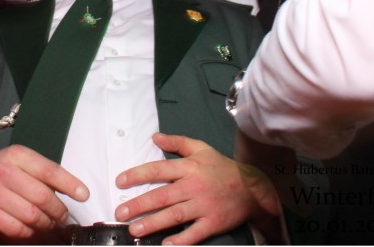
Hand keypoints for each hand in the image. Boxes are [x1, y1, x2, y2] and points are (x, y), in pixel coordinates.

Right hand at [0, 145, 87, 241]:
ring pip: (33, 216)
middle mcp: (3, 172)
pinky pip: (18, 229)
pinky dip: (31, 231)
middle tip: (64, 216)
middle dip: (59, 211)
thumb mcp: (20, 160)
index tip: (83, 195)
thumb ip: (42, 171)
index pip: (49, 170)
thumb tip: (74, 191)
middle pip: (43, 197)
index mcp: (16, 155)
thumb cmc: (0, 169)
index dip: (70, 184)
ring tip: (51, 223)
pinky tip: (35, 228)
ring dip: (48, 223)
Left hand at [113, 133, 280, 244]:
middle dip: (138, 205)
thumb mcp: (201, 148)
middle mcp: (194, 186)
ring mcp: (204, 206)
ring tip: (134, 230)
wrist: (253, 188)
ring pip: (174, 215)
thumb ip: (177, 142)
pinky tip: (165, 244)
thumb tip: (154, 137)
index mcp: (189, 167)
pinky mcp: (213, 223)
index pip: (157, 170)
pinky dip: (180, 240)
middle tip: (119, 213)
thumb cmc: (222, 168)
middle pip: (162, 196)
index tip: (120, 181)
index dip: (137, 175)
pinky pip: (195, 233)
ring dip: (153, 223)